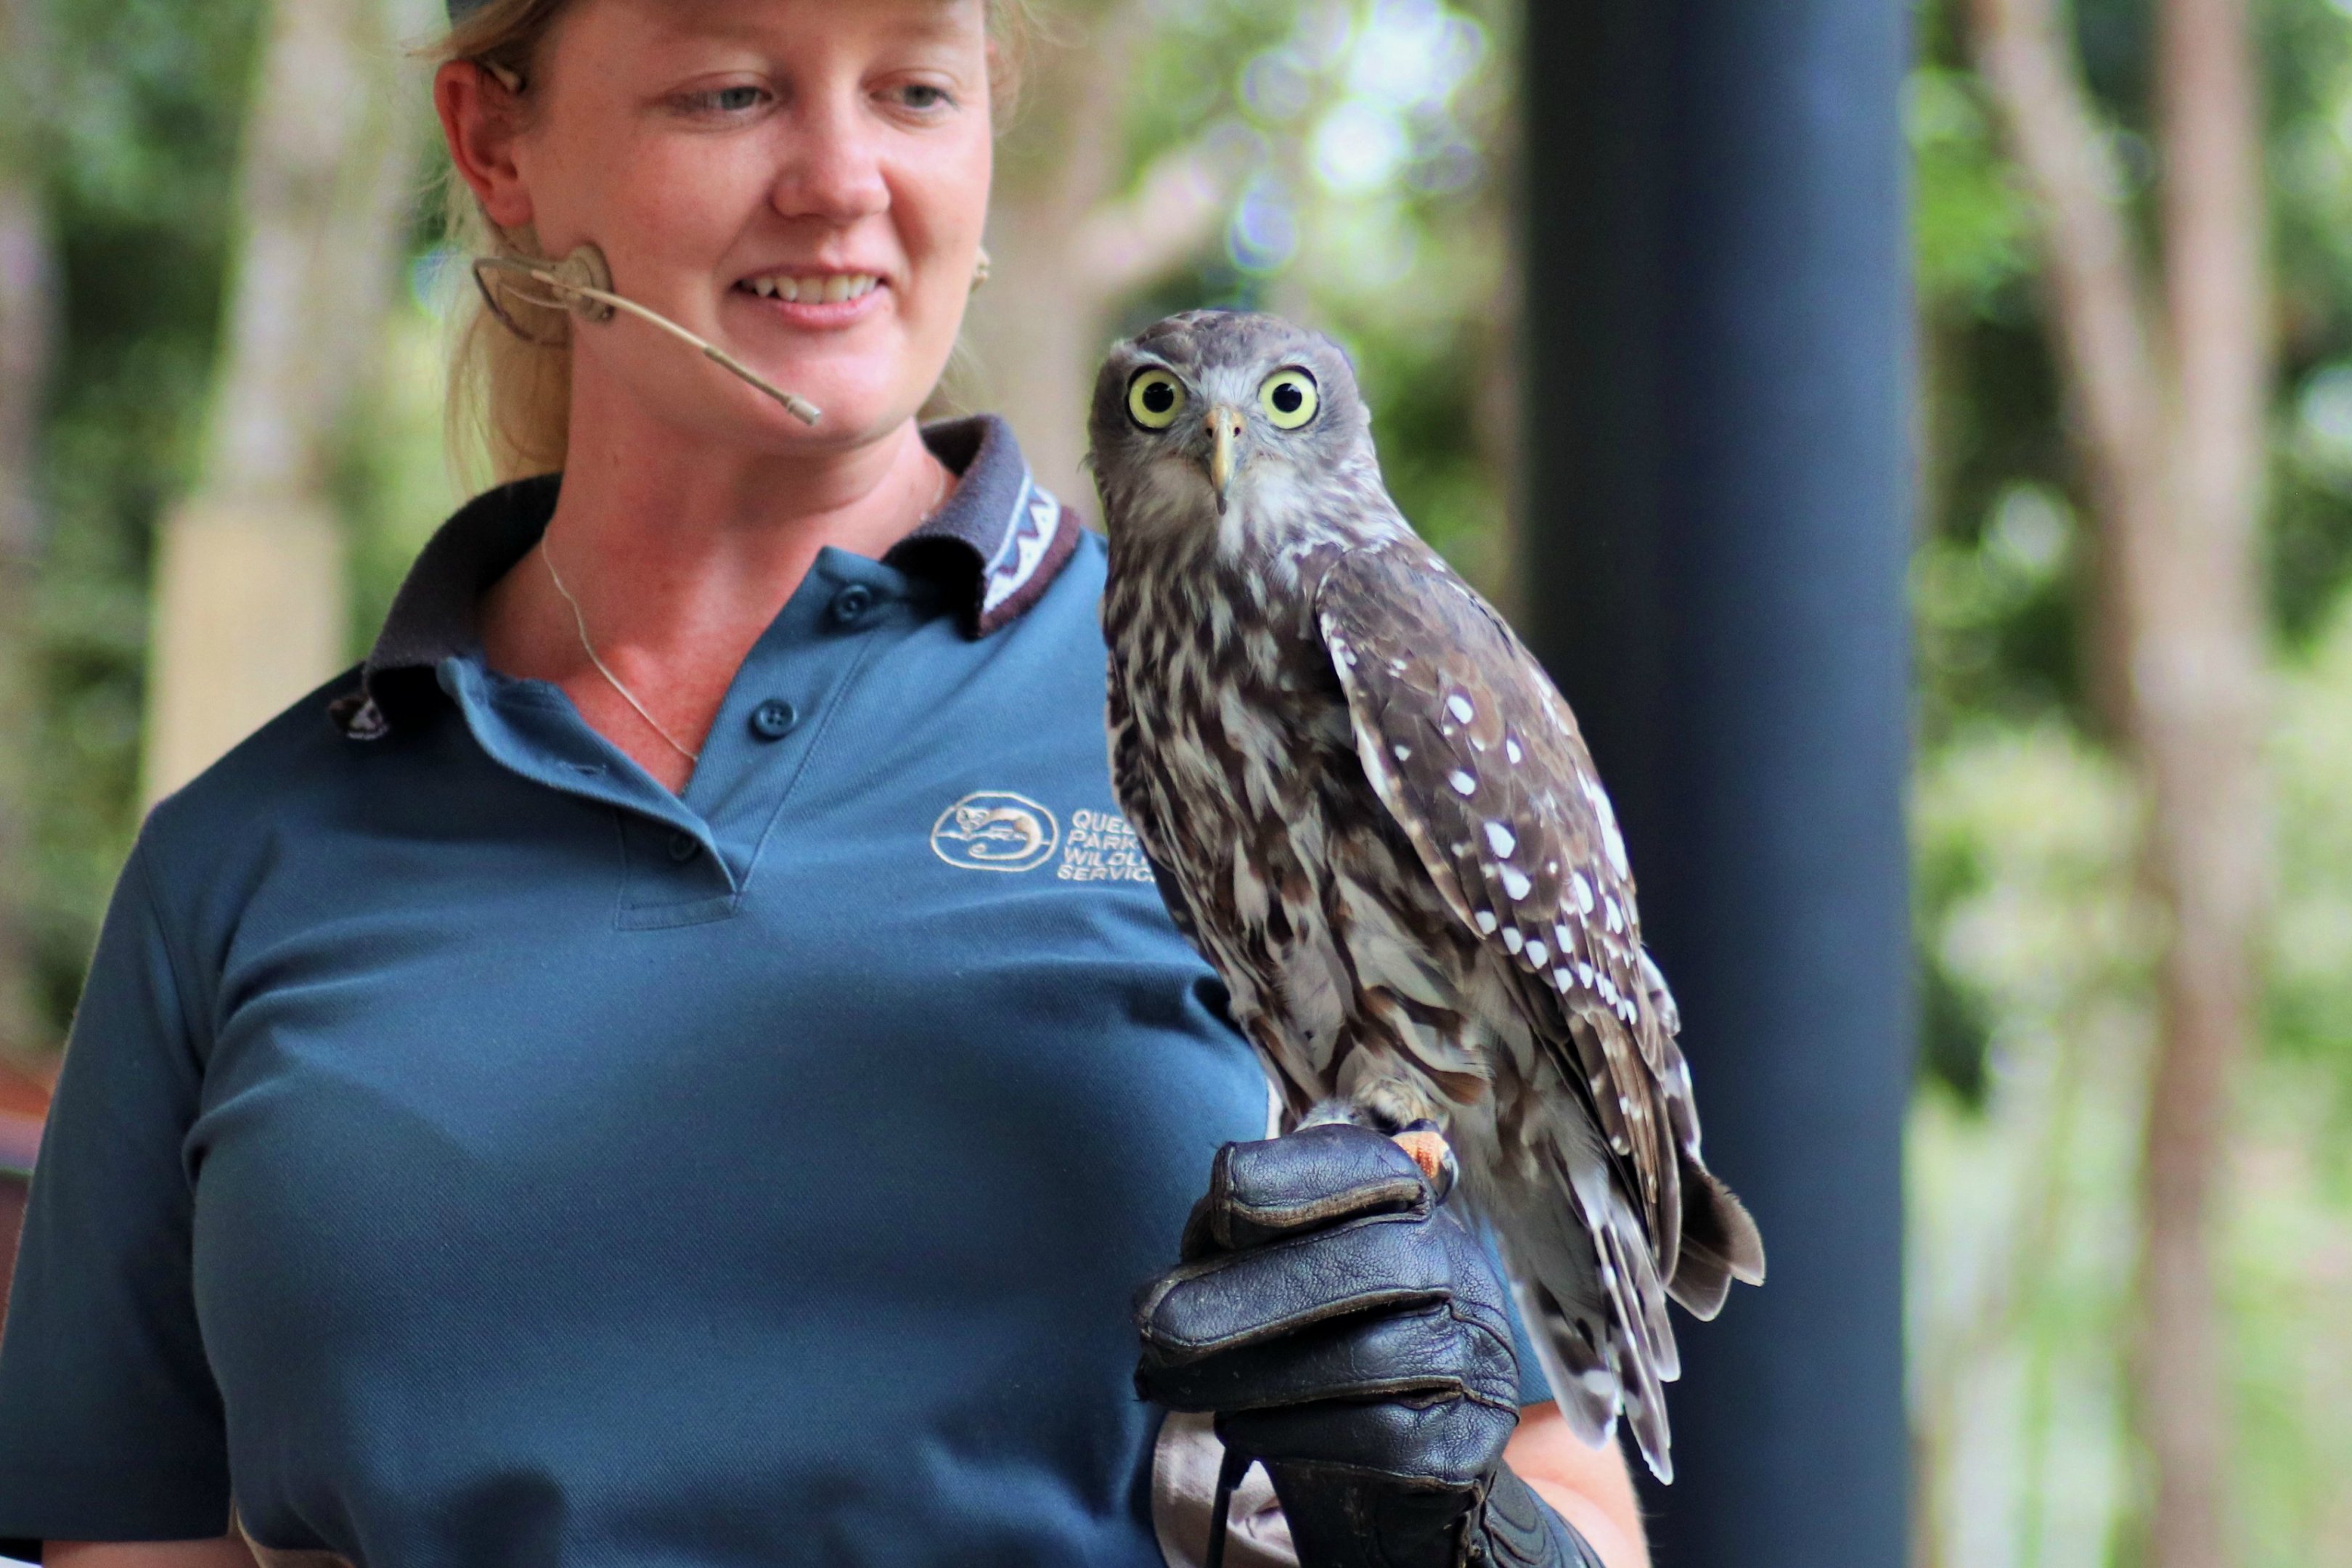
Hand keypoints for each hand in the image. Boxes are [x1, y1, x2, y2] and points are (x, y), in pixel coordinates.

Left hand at [1135, 1123, 1603, 1567]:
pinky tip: (1234, 1428)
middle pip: (1371, 1263)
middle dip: (1250, 1290)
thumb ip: (1236, 1248)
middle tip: (1150, 1321)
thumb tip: (1189, 1261)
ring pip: (1368, 1357)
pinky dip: (1289, 1434)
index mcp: (1409, 1207)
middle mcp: (1458, 1269)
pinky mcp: (1466, 1443)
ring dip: (1247, 1373)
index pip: (1370, 1167)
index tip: (1221, 1195)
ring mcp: (1475, 1357)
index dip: (1297, 1175)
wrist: (1385, 1478)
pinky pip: (1378, 1437)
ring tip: (1164, 1384)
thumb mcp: (1272, 1277)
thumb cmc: (1312, 1347)